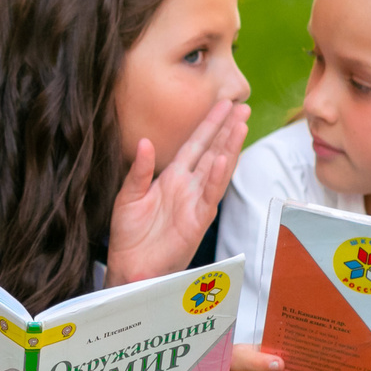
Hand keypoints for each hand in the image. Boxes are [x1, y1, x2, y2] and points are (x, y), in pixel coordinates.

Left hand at [109, 98, 249, 285]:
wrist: (129, 266)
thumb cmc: (130, 235)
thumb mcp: (128, 196)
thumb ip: (138, 170)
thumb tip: (144, 141)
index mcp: (172, 178)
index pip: (195, 145)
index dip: (209, 124)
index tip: (223, 104)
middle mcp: (188, 187)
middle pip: (212, 151)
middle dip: (226, 129)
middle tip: (241, 105)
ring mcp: (195, 203)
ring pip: (216, 170)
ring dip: (228, 148)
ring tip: (240, 125)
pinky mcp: (197, 221)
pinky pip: (209, 196)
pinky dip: (216, 177)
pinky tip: (223, 159)